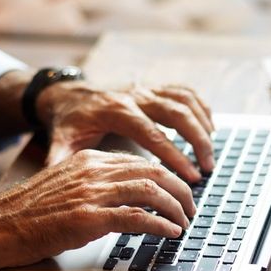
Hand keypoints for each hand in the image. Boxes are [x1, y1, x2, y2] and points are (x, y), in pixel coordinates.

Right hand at [0, 148, 193, 270]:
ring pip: (151, 191)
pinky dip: (160, 225)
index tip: (179, 191)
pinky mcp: (90, 218)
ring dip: (176, 207)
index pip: (141, 161)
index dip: (167, 176)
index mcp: (89, 161)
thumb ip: (94, 186)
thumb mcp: (65, 189)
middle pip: (154, 171)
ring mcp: (92, 193)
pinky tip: (170, 233)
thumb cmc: (26, 214)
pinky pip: (137, 217)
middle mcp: (94, 171)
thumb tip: (125, 199)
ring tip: (186, 222)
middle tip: (192, 207)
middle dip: (180, 189)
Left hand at [36, 82, 214, 181]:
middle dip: (197, 140)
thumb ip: (63, 161)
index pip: (152, 133)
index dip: (174, 155)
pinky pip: (185, 93)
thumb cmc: (68, 122)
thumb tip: (59, 182)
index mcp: (115, 110)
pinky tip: (211, 129)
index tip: (190, 176)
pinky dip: (201, 108)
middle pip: (177, 113)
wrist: (68, 94)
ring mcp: (147, 89)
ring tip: (211, 154)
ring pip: (185, 101)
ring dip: (203, 126)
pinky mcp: (154, 88)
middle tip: (208, 168)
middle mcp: (135, 95)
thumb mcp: (62, 141)